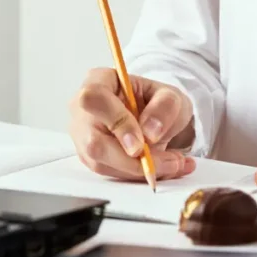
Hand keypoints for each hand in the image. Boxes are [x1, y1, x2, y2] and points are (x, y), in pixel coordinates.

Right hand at [68, 67, 195, 182]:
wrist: (157, 120)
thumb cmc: (157, 102)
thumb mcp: (171, 96)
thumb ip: (164, 107)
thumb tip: (149, 132)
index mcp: (98, 80)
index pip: (95, 98)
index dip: (117, 122)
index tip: (141, 143)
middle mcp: (83, 109)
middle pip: (93, 140)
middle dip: (129, 159)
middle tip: (161, 162)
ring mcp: (83, 136)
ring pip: (101, 162)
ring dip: (139, 170)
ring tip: (173, 163)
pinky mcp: (90, 158)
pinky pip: (110, 173)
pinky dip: (138, 176)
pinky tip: (162, 169)